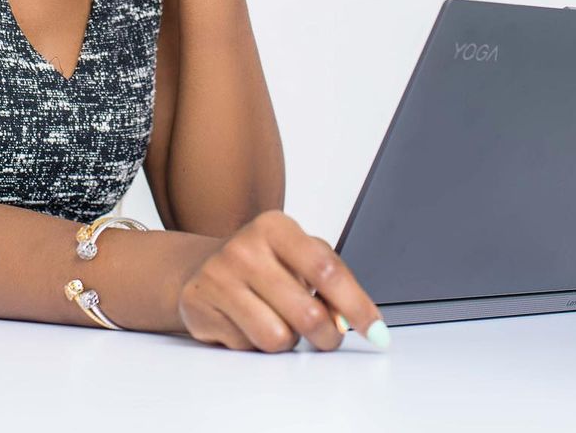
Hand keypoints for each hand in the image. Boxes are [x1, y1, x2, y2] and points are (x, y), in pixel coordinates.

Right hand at [176, 210, 388, 352]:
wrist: (201, 267)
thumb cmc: (262, 262)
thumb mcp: (298, 254)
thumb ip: (331, 279)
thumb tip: (354, 319)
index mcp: (274, 226)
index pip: (325, 270)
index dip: (356, 305)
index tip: (375, 330)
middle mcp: (244, 248)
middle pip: (306, 313)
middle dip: (328, 335)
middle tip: (329, 337)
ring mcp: (218, 278)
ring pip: (277, 337)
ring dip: (288, 341)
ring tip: (280, 322)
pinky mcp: (199, 309)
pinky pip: (247, 348)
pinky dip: (256, 344)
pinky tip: (248, 323)